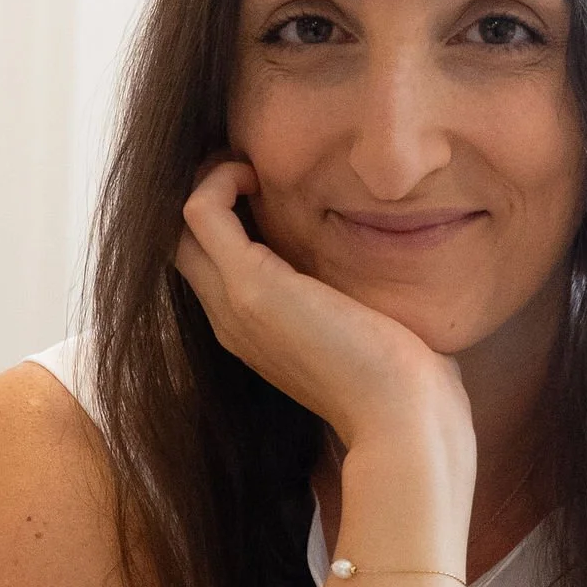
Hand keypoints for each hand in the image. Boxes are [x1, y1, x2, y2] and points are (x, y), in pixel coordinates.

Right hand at [175, 158, 472, 464]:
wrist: (404, 419)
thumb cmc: (403, 385)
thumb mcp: (368, 331)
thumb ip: (354, 302)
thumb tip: (380, 276)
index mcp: (256, 333)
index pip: (212, 267)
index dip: (228, 218)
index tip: (269, 189)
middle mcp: (232, 321)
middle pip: (186, 243)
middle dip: (210, 194)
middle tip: (253, 168)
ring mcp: (234, 304)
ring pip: (183, 225)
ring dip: (209, 181)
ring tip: (252, 166)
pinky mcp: (250, 285)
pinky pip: (200, 212)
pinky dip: (217, 179)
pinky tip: (257, 173)